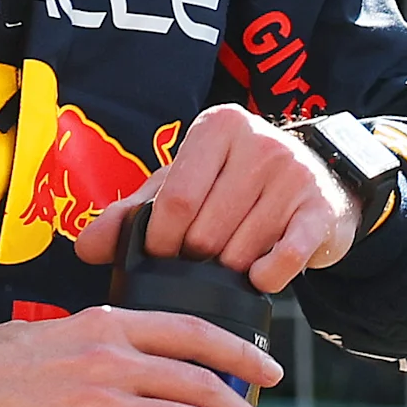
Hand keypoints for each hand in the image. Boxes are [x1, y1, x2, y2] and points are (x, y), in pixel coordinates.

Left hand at [76, 102, 364, 294]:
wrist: (319, 179)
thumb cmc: (236, 183)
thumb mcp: (184, 184)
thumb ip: (132, 213)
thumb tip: (86, 248)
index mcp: (218, 128)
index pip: (176, 199)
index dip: (161, 240)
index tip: (162, 254)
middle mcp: (260, 143)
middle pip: (206, 232)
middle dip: (194, 261)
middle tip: (198, 262)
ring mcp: (295, 175)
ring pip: (241, 251)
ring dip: (228, 273)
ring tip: (229, 263)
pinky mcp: (321, 209)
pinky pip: (285, 258)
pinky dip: (265, 278)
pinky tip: (259, 277)